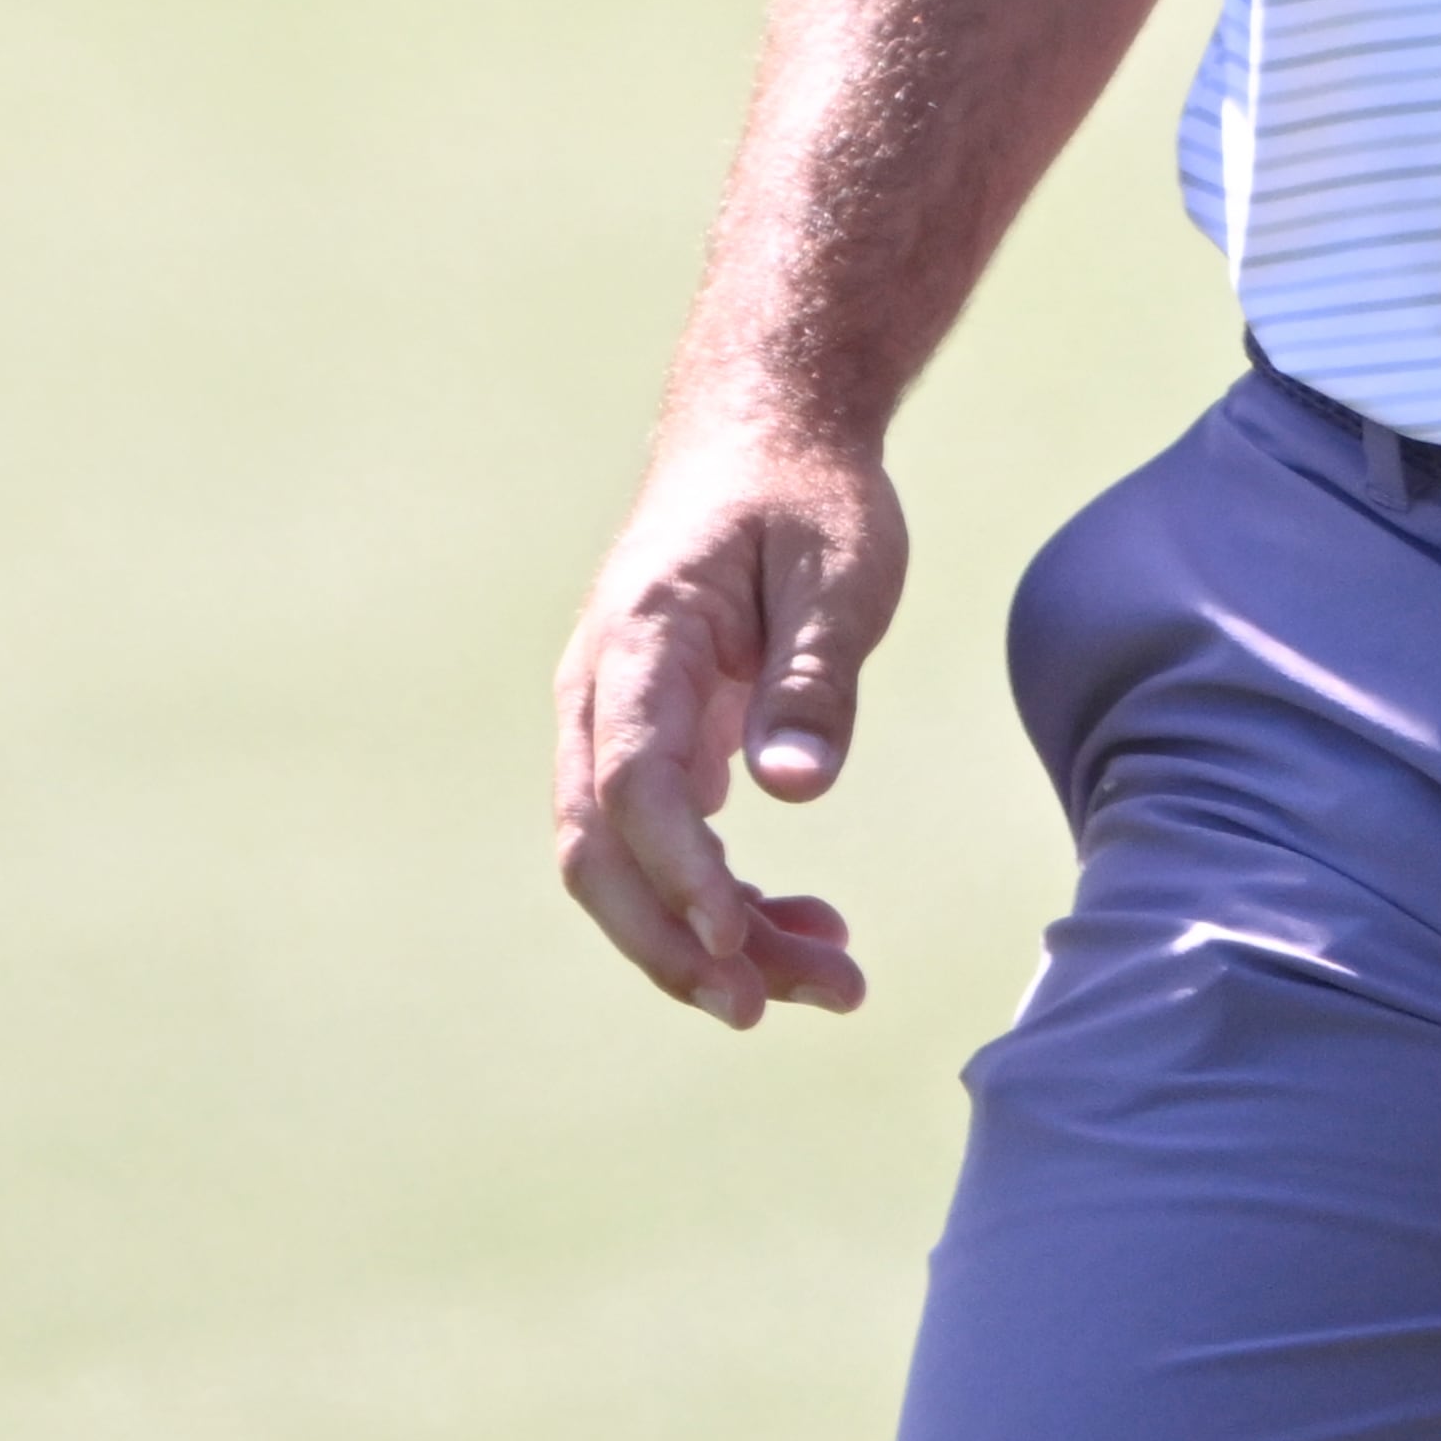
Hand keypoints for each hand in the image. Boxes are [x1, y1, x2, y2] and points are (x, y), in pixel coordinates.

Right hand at [552, 432, 908, 1027]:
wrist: (767, 432)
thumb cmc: (807, 492)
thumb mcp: (838, 565)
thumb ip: (815, 673)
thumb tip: (791, 790)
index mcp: (640, 639)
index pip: (634, 780)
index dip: (677, 872)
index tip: (738, 938)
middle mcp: (603, 692)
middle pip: (601, 852)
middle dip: (675, 944)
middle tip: (767, 1008)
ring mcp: (618, 723)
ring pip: (630, 866)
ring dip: (711, 938)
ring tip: (830, 982)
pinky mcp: (655, 745)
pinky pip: (665, 847)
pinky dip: (724, 901)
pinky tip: (807, 929)